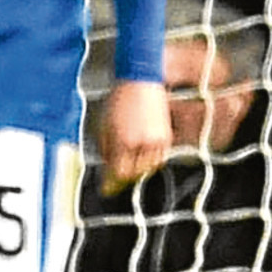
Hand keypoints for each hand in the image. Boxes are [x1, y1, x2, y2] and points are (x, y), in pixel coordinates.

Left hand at [97, 79, 168, 193]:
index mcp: (123, 141)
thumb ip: (106, 151)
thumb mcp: (104, 127)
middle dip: (123, 178)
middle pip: (134, 173)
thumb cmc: (118, 101)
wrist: (140, 81)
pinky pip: (159, 158)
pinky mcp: (167, 137)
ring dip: (137, 170)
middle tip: (115, 179)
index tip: (105, 189)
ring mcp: (157, 140)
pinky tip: (141, 157)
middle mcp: (142, 143)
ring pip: (148, 168)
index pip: (118, 173)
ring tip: (127, 166)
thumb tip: (106, 171)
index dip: (111, 184)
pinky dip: (149, 162)